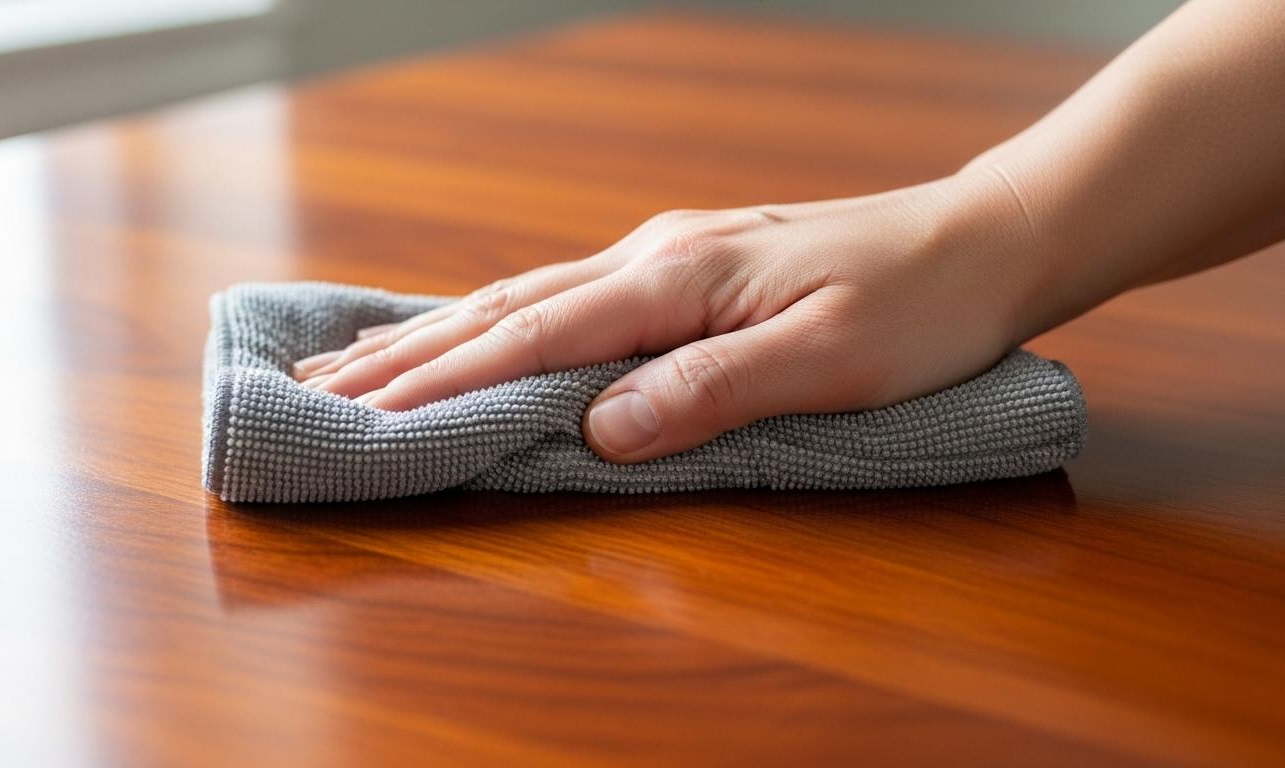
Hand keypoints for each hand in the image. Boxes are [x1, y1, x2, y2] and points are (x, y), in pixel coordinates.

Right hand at [293, 170, 1035, 462]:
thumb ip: (710, 391)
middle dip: (408, 354)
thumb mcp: (829, 360)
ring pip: (526, 296)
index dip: (447, 380)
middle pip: (506, 309)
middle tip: (316, 385)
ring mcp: (666, 256)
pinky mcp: (685, 269)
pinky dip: (499, 320)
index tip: (365, 412)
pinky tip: (474, 329)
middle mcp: (654, 257)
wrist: (981, 241)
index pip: (537, 337)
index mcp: (677, 279)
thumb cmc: (918, 305)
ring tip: (360, 359)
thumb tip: (600, 431)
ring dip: (438, 333)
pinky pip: (566, 296)